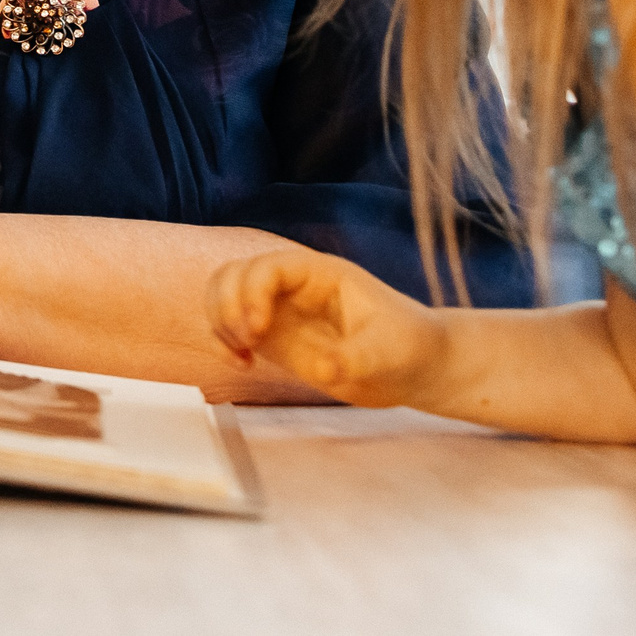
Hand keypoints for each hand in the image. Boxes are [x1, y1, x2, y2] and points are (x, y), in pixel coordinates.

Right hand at [207, 248, 450, 407]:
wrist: (417, 368)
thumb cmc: (411, 347)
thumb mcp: (390, 352)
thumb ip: (356, 358)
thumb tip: (323, 370)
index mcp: (318, 274)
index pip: (268, 267)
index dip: (252, 291)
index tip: (258, 329)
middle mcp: (290, 286)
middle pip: (233, 275)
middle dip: (227, 305)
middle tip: (246, 342)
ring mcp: (278, 311)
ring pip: (223, 297)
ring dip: (219, 322)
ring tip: (240, 354)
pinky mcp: (273, 337)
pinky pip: (232, 329)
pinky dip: (224, 343)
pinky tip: (241, 364)